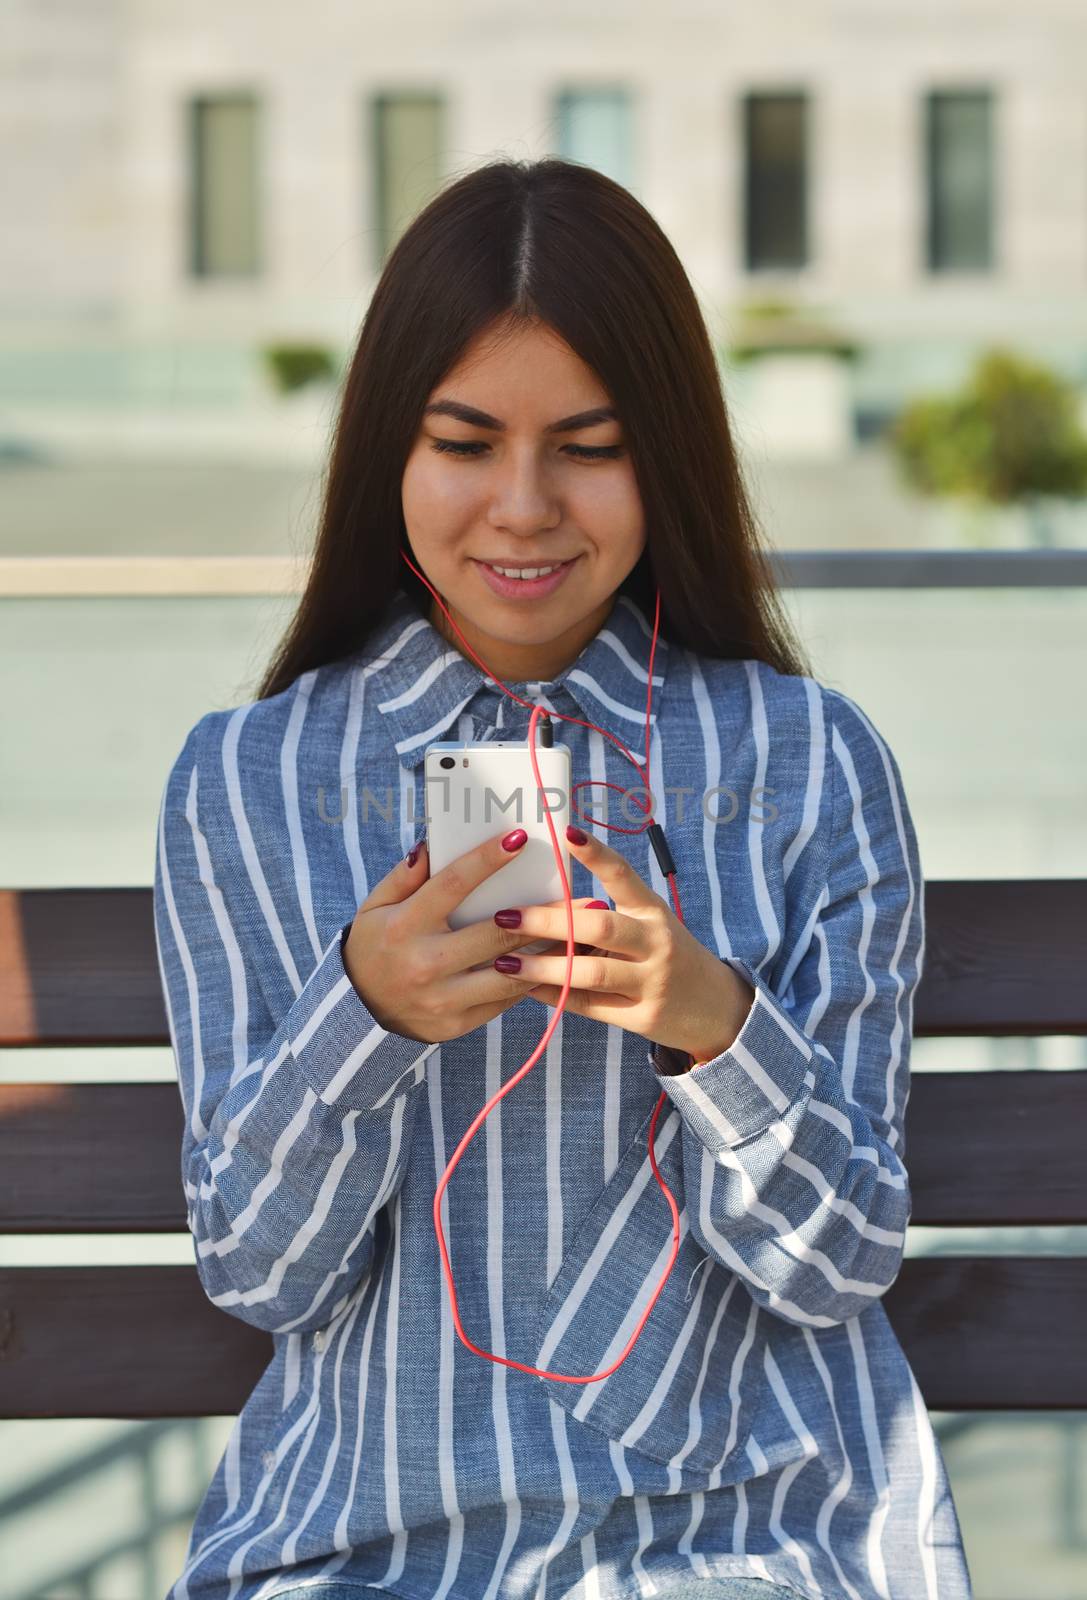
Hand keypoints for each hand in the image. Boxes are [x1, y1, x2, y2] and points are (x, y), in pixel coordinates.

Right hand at [342, 828, 611, 1045]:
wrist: (358, 1011)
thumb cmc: (373, 946)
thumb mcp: (374, 907)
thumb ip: (403, 876)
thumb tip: (432, 845)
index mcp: (406, 925)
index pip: (453, 884)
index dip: (487, 859)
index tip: (520, 838)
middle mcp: (426, 961)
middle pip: (497, 932)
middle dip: (543, 913)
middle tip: (581, 897)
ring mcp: (443, 997)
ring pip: (511, 972)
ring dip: (550, 952)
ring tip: (582, 934)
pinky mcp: (456, 1023)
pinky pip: (503, 999)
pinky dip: (531, 979)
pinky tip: (557, 963)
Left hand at [489, 826, 756, 1061]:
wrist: (718, 1009)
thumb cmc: (668, 958)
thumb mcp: (650, 928)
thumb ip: (608, 917)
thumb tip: (543, 904)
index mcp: (653, 910)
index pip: (624, 875)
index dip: (596, 854)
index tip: (567, 833)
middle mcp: (656, 941)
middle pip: (598, 925)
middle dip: (547, 921)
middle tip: (506, 917)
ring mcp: (652, 981)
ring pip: (591, 971)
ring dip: (543, 967)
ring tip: (505, 963)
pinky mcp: (644, 1016)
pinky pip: (591, 1006)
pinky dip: (556, 997)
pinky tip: (526, 990)